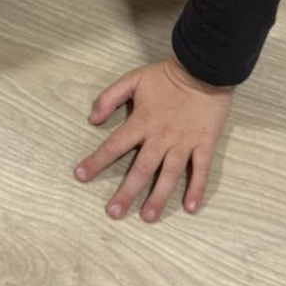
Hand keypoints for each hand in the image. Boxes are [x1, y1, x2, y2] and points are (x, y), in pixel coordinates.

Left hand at [74, 56, 232, 222]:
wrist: (204, 68)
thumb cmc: (167, 75)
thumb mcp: (133, 79)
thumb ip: (110, 97)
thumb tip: (93, 119)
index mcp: (142, 122)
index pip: (114, 146)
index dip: (96, 162)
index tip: (80, 176)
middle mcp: (161, 137)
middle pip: (141, 169)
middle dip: (127, 192)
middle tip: (114, 213)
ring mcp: (184, 143)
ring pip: (169, 175)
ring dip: (159, 197)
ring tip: (148, 217)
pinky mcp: (204, 144)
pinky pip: (201, 169)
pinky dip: (197, 188)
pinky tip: (191, 208)